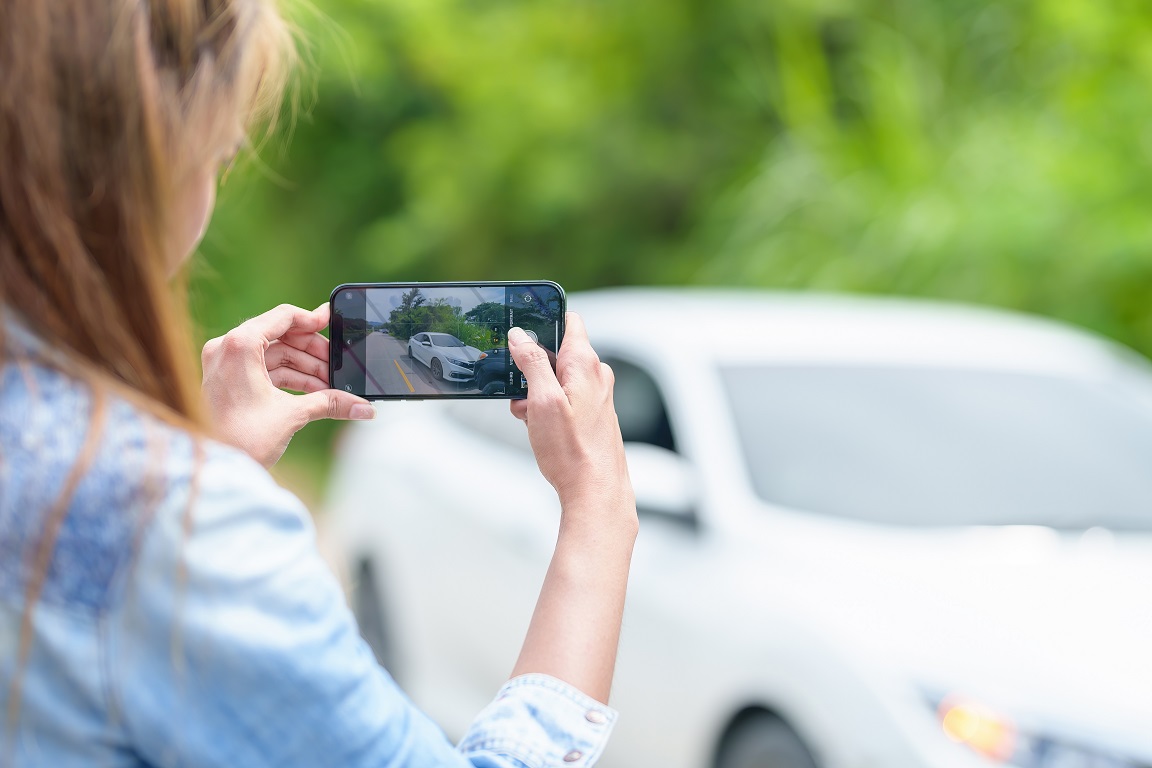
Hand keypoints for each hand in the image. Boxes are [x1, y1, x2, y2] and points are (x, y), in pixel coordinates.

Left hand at [201, 303, 374, 467]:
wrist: (217, 472)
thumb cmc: (242, 440)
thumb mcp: (292, 415)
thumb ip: (331, 403)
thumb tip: (364, 407)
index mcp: (239, 346)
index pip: (282, 317)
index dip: (312, 318)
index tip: (334, 321)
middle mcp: (227, 350)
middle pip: (280, 336)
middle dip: (313, 353)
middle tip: (338, 364)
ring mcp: (225, 366)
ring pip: (274, 356)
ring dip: (305, 369)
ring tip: (331, 386)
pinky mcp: (228, 382)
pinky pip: (264, 370)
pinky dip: (289, 379)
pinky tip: (314, 393)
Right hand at [508, 313, 634, 522]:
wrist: (595, 492)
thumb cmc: (572, 451)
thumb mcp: (542, 401)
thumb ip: (532, 362)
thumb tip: (521, 336)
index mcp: (585, 363)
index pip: (568, 320)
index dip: (543, 322)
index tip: (522, 335)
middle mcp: (596, 375)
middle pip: (557, 353)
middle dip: (533, 370)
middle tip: (522, 395)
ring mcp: (597, 395)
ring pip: (558, 379)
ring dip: (537, 393)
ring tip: (531, 419)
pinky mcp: (593, 414)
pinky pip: (565, 399)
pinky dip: (548, 409)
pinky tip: (541, 430)